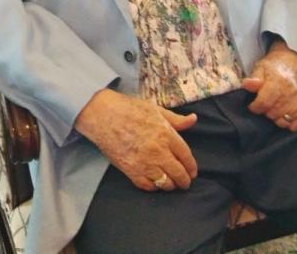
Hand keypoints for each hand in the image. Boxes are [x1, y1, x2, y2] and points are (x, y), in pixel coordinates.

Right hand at [74, 89, 197, 191]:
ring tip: (171, 184)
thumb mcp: (155, 109)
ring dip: (170, 185)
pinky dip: (154, 187)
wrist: (103, 115)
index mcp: (166, 134)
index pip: (186, 156)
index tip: (192, 172)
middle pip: (178, 173)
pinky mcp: (130, 170)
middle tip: (185, 183)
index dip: (192, 167)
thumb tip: (193, 119)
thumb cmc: (128, 109)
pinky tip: (155, 183)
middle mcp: (158, 151)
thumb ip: (176, 119)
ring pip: (165, 183)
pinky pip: (148, 186)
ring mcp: (144, 163)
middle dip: (184, 180)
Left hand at [242, 40, 296, 131]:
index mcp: (277, 83)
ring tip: (275, 108)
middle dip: (265, 111)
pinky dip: (290, 123)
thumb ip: (254, 79)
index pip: (263, 104)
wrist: (293, 60)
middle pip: (272, 114)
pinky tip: (285, 115)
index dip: (255, 107)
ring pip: (283, 121)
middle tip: (265, 103)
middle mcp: (290, 93)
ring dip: (276, 117)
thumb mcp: (260, 67)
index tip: (253, 104)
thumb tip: (246, 85)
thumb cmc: (274, 65)